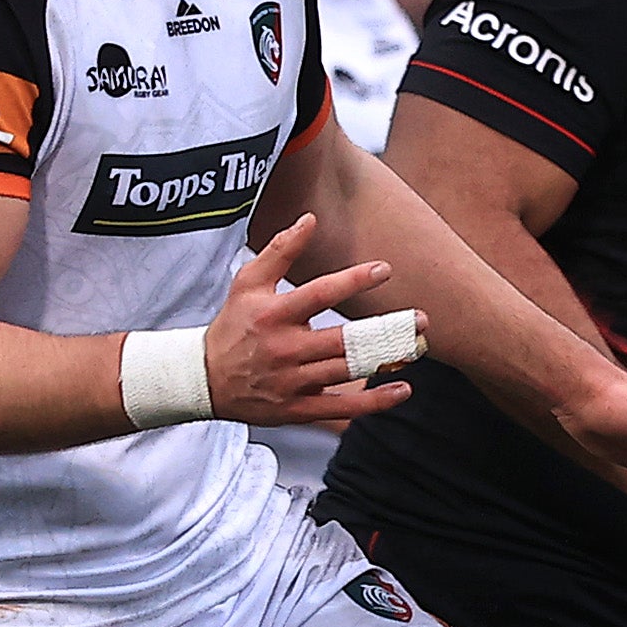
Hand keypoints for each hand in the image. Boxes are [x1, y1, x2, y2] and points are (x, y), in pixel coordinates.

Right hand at [208, 215, 409, 427]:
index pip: (319, 294)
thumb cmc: (233, 325)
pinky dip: (375, 402)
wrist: (204, 379)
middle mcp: (285, 349)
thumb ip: (280, 251)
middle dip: (385, 331)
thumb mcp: (247, 283)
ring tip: (418, 348)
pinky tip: (402, 390)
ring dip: (386, 362)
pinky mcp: (298, 408)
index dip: (354, 281)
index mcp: (274, 314)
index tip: (385, 269)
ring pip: (347, 372)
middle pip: (343, 340)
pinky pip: (342, 408)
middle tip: (422, 320)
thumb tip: (309, 218)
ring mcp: (292, 381)